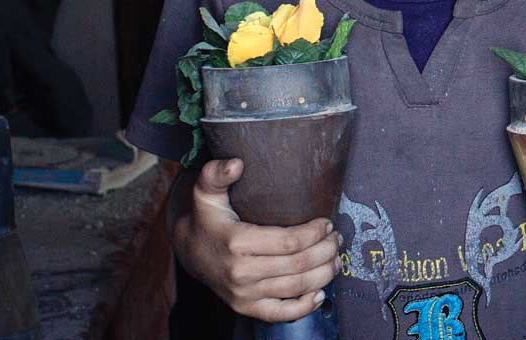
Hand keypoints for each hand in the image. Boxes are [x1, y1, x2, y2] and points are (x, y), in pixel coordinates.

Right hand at [176, 159, 340, 322]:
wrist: (189, 251)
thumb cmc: (206, 217)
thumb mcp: (206, 191)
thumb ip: (216, 173)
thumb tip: (236, 164)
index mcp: (236, 242)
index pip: (289, 242)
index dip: (314, 233)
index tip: (327, 223)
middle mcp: (240, 273)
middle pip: (298, 265)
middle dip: (325, 251)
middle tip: (337, 238)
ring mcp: (243, 294)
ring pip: (296, 287)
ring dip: (324, 274)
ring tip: (336, 259)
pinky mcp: (245, 308)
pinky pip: (281, 314)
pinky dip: (305, 307)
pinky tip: (320, 294)